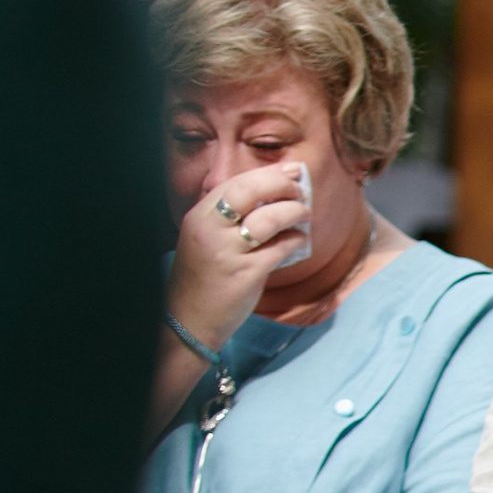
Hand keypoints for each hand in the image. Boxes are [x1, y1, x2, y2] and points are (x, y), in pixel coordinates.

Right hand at [168, 163, 310, 350]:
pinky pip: (281, 248)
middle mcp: (210, 230)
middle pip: (248, 191)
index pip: (234, 183)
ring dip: (294, 212)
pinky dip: (296, 240)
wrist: (188, 321)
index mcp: (198, 217)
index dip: (267, 174)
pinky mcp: (246, 274)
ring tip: (305, 214)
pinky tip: (300, 240)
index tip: (291, 170)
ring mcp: (227, 252)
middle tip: (300, 190)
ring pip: (268, 218)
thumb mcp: (205, 239)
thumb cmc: (202, 278)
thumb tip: (272, 193)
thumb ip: (229, 217)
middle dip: (280, 184)